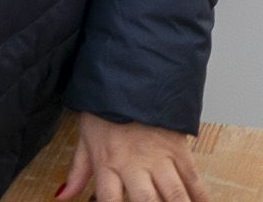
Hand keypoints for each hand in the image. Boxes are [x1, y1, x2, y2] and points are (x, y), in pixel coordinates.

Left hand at [59, 114, 205, 201]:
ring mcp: (159, 158)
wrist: (132, 74)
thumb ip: (78, 171)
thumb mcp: (86, 137)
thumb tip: (62, 196)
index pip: (109, 201)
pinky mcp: (179, 148)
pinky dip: (201, 197)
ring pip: (174, 194)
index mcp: (108, 164)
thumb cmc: (106, 108)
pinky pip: (193, 178)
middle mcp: (134, 165)